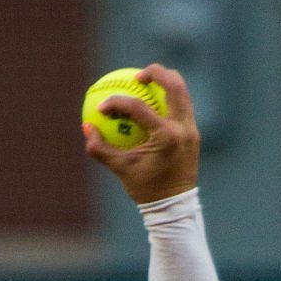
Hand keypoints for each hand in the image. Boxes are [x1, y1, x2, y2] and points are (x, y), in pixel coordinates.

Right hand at [83, 63, 200, 205]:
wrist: (175, 207)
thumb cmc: (146, 189)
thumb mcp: (121, 169)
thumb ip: (101, 148)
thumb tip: (86, 127)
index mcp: (166, 136)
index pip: (138, 108)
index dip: (116, 103)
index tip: (101, 107)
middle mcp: (182, 128)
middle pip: (173, 85)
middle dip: (155, 73)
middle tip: (136, 76)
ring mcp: (192, 130)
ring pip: (182, 93)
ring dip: (165, 83)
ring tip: (146, 85)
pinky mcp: (194, 133)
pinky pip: (181, 107)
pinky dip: (167, 101)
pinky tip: (152, 103)